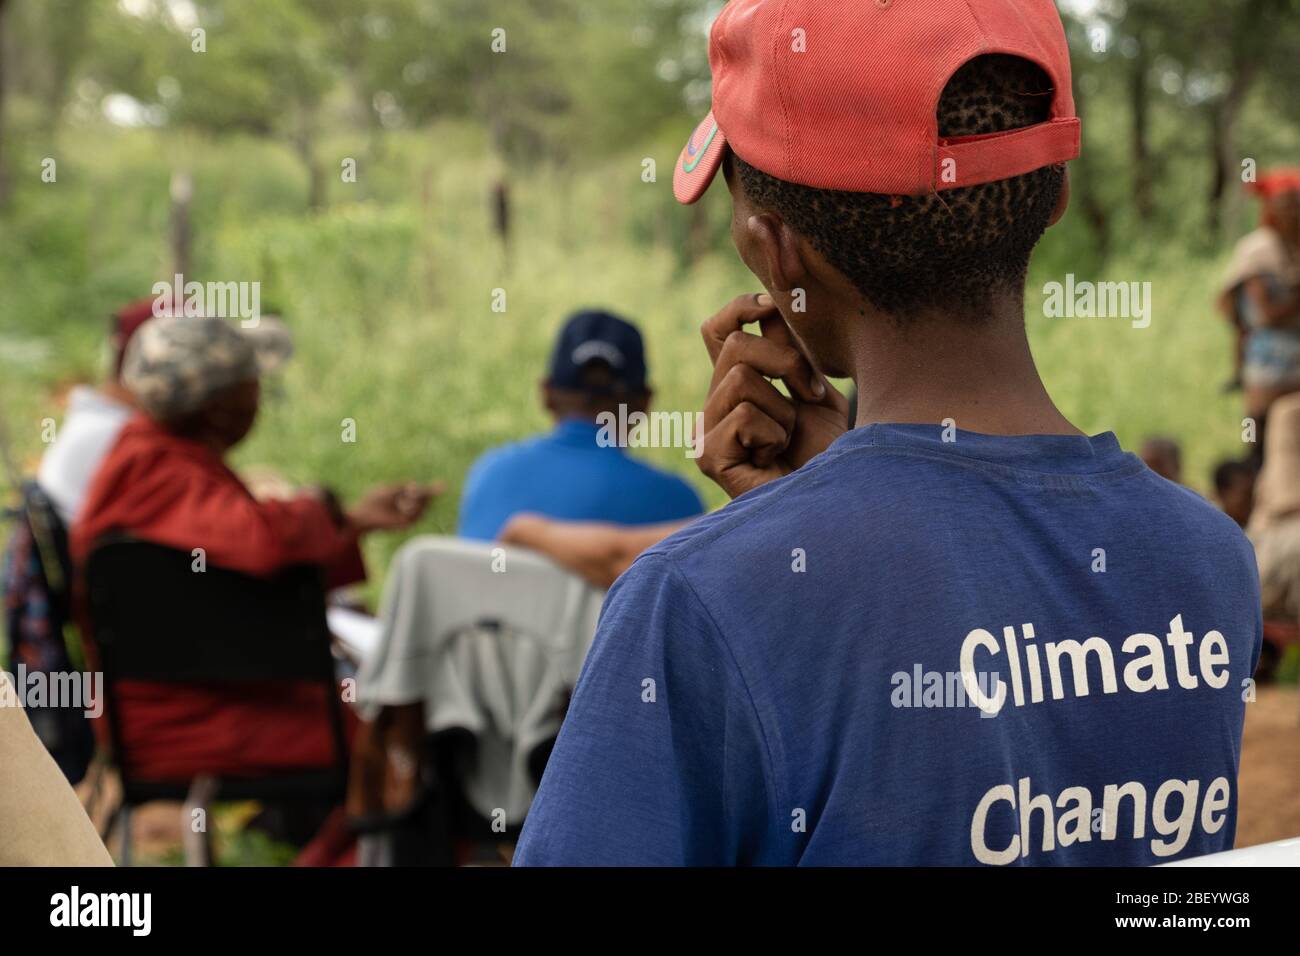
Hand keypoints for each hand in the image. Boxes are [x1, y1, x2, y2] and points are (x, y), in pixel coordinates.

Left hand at [346, 481, 442, 532]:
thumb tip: (417, 484)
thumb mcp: (392, 489)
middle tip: (411, 490)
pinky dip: (412, 508)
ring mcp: (409, 516)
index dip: (433, 489)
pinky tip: (402, 507)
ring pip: (424, 505)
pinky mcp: (408, 523)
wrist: (365, 515)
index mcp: (404, 497)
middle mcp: (408, 507)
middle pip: (426, 498)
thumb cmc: (374, 500)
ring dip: (415, 500)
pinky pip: (418, 513)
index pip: (422, 493)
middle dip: (422, 493)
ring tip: (401, 501)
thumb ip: (405, 487)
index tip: (444, 485)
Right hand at [698, 293, 847, 497]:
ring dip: (783, 410)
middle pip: (735, 345)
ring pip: (740, 380)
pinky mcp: (708, 456)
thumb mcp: (813, 388)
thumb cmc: (826, 453)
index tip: (773, 309)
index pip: (717, 329)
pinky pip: (743, 416)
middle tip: (812, 398)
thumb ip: (788, 350)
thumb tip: (770, 305)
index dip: (740, 308)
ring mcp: (706, 431)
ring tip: (788, 441)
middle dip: (788, 364)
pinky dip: (774, 435)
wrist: (833, 499)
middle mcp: (714, 406)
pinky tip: (774, 460)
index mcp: (735, 386)